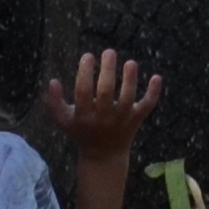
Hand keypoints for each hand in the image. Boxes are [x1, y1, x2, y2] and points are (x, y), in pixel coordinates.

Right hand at [42, 50, 162, 163]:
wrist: (103, 156)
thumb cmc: (81, 132)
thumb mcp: (63, 121)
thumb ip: (54, 103)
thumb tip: (52, 81)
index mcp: (84, 117)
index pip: (83, 92)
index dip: (85, 73)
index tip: (87, 56)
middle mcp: (103, 118)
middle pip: (107, 93)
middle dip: (108, 71)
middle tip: (109, 52)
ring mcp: (121, 120)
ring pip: (128, 98)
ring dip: (130, 80)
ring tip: (130, 62)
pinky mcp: (136, 120)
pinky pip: (147, 106)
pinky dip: (153, 93)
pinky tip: (156, 76)